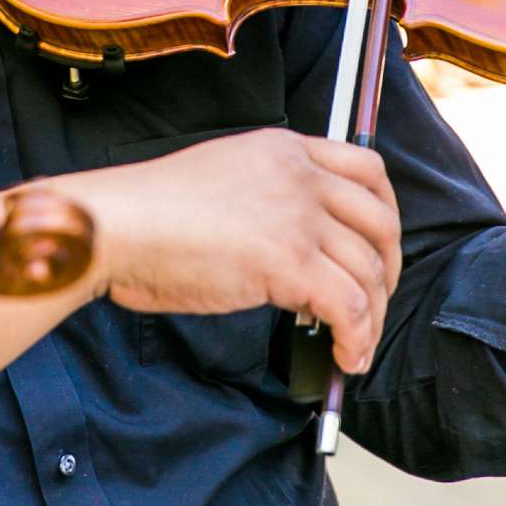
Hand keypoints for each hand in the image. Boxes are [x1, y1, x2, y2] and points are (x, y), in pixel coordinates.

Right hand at [68, 128, 401, 374]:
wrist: (117, 225)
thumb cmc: (149, 214)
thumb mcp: (224, 179)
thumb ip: (268, 198)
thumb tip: (297, 253)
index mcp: (283, 150)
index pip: (367, 168)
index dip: (385, 213)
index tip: (379, 247)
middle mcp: (299, 176)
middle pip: (381, 221)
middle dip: (388, 271)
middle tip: (375, 302)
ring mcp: (297, 216)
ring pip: (369, 271)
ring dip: (373, 317)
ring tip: (356, 344)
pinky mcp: (289, 261)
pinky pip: (350, 307)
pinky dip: (357, 338)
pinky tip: (345, 355)